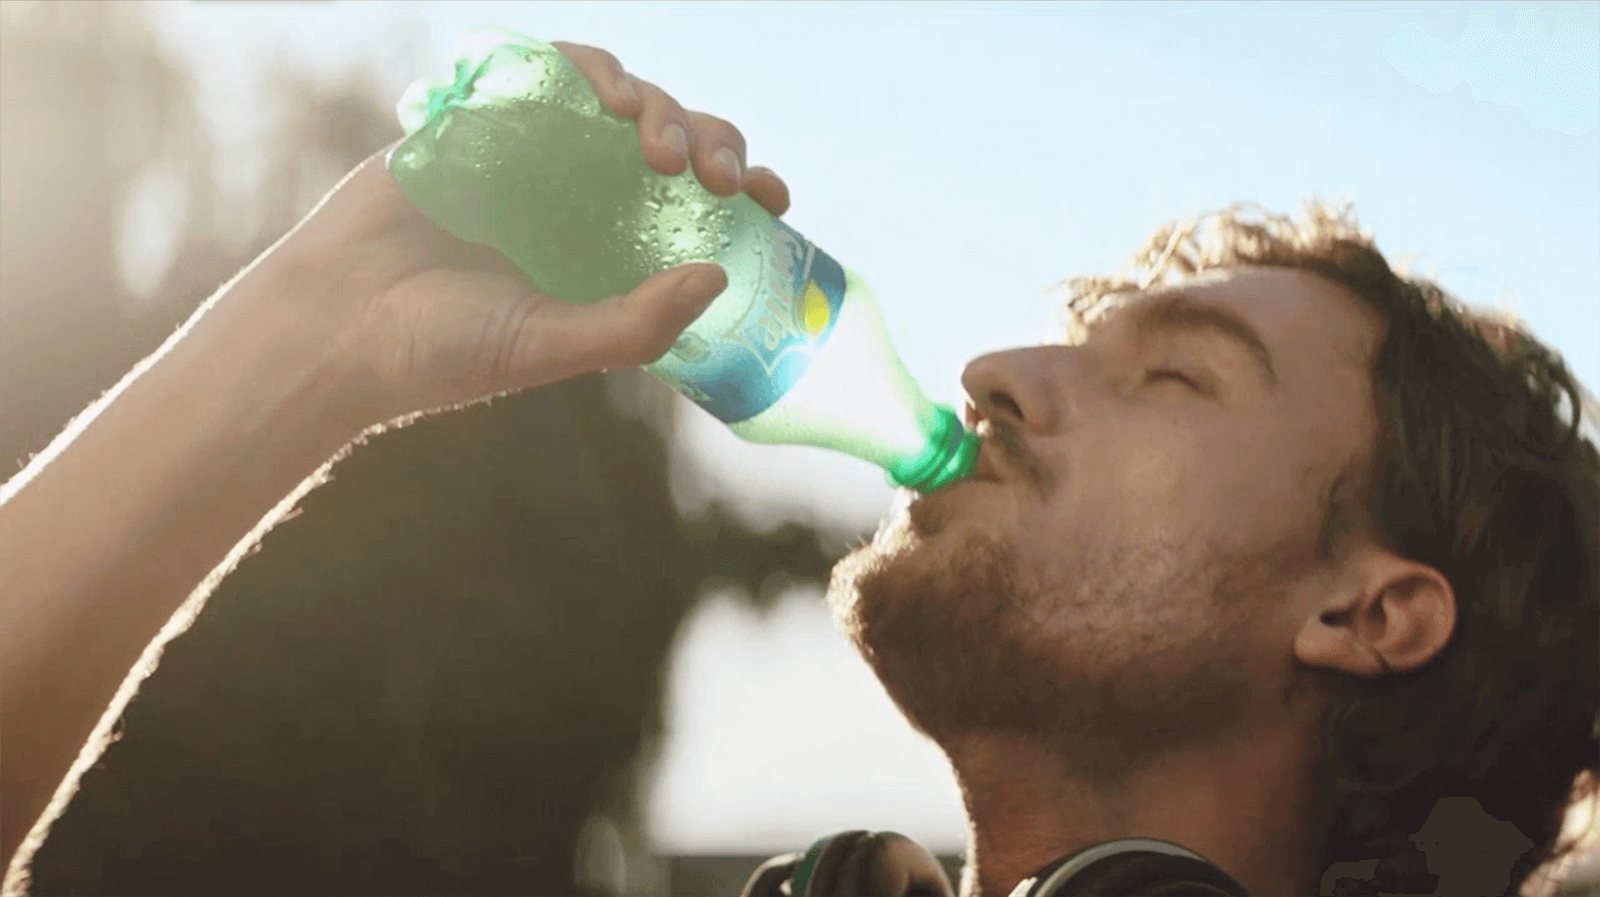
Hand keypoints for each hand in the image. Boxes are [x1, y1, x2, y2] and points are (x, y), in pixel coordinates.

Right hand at [269, 41, 790, 429]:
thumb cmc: (440, 352)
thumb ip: (634, 322)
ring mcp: (530, 154)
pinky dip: (578, 68)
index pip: (693, 203)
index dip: (741, 185)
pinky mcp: (476, 121)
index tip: (773, 195)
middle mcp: (577, 196)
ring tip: (651, 142)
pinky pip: (539, 70)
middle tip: (713, 175)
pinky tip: (602, 98)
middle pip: (667, 138)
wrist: (334, 326)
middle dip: (707, 140)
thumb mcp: (551, 346)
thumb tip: (719, 277)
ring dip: (650, 102)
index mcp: (606, 248)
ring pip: (613, 96)